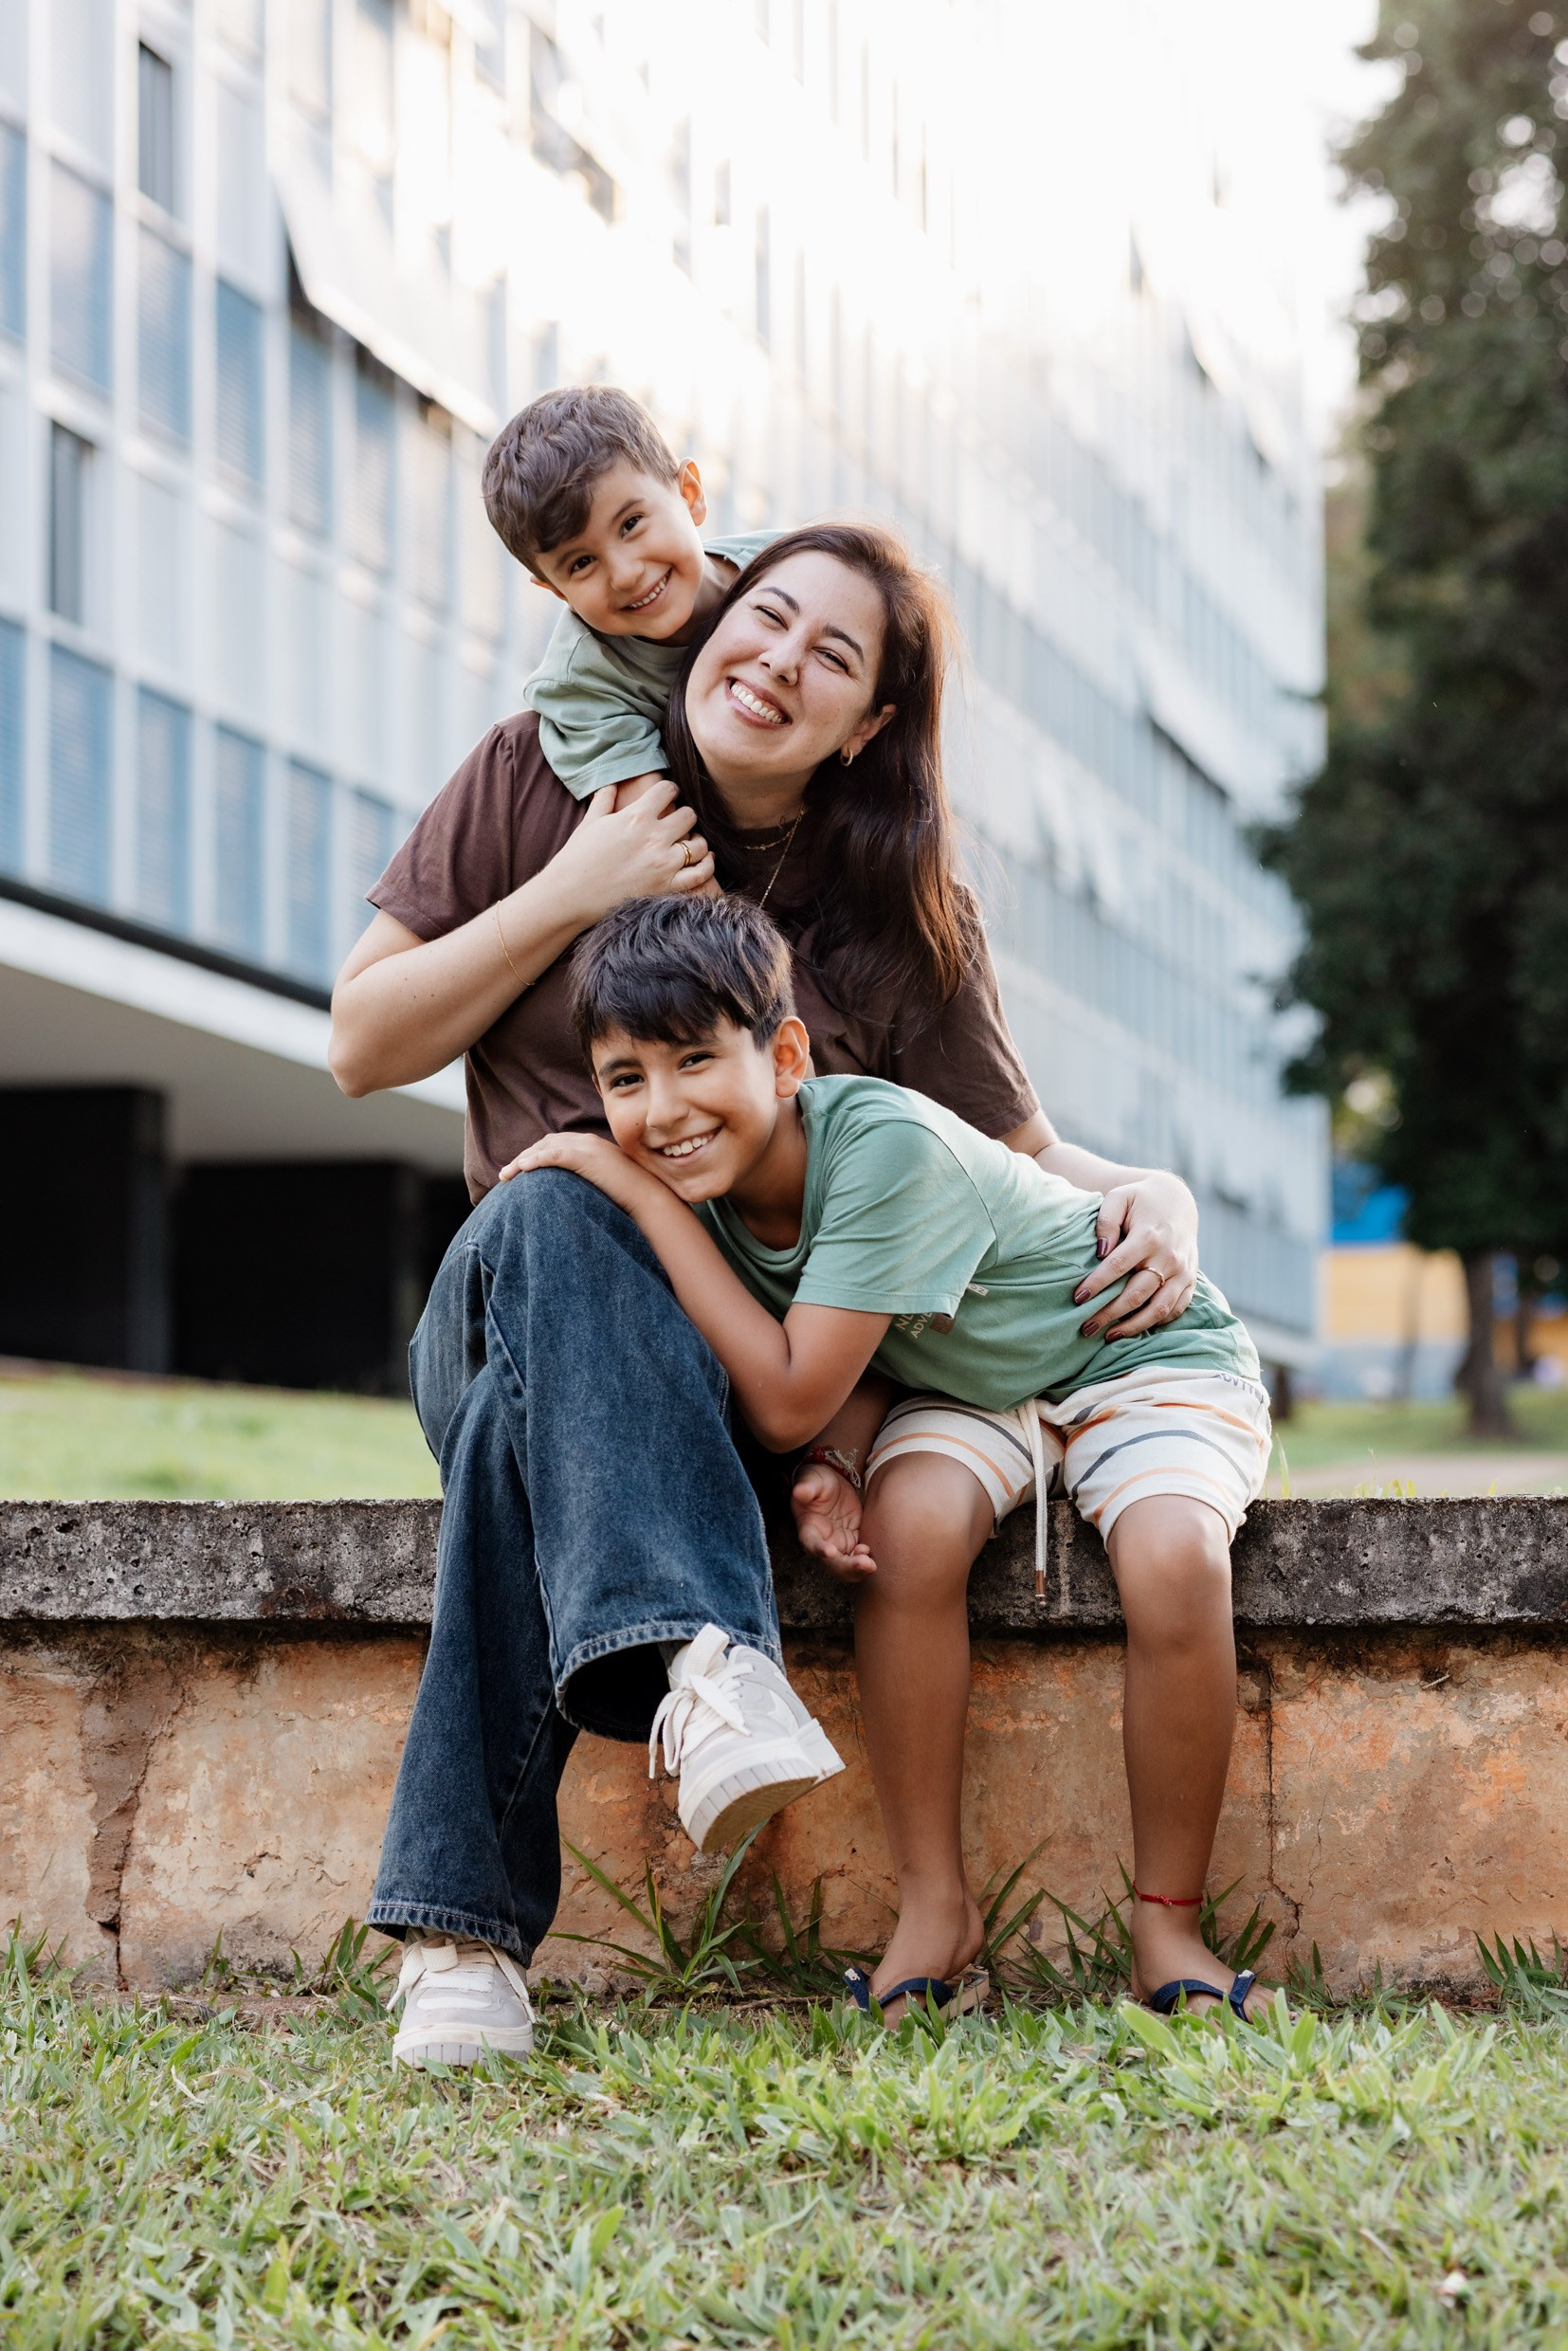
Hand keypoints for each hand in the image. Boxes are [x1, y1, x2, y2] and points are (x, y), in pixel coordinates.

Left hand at [499, 1129, 655, 1215]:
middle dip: (523, 1156)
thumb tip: (572, 1193)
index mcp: (591, 1145)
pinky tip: (522, 1170)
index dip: (534, 1154)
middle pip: (545, 1142)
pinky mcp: (585, 1157)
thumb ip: (588, 1179)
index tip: (520, 1169)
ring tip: (506, 1175)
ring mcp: (586, 1147)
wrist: (647, 1195)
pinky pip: (553, 1155)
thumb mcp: (605, 1182)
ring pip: (545, 1147)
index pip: (555, 1143)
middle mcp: (586, 1141)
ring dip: (522, 1160)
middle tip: (506, 1173)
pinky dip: (535, 1160)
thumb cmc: (629, 1194)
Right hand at [548, 781, 714, 927]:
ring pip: (699, 844)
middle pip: (689, 815)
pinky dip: (707, 865)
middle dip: (684, 816)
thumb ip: (604, 799)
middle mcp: (655, 837)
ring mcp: (664, 863)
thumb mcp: (590, 822)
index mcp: (636, 816)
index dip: (669, 790)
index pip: (668, 790)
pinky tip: (705, 859)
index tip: (667, 795)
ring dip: (696, 841)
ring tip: (689, 842)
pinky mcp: (667, 886)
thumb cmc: (577, 857)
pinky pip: (700, 874)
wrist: (571, 895)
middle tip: (677, 822)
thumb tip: (610, 783)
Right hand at [792, 1464, 876, 1582]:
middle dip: (846, 1567)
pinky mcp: (853, 1542)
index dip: (819, 1550)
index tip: (831, 1551)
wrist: (833, 1483)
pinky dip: (865, 1561)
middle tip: (863, 1563)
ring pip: (846, 1566)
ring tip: (870, 1563)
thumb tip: (800, 1491)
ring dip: (857, 1569)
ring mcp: (838, 1544)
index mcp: (809, 1529)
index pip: (811, 1544)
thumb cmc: (817, 1481)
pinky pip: (859, 1558)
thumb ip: (807, 1488)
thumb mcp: (811, 1480)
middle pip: (831, 1563)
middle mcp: (823, 1542)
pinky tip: (871, 1553)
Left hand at [1073, 1171, 1198, 1341]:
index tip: (1078, 1298)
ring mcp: (1183, 1272)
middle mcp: (1169, 1257)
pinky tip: (1135, 1328)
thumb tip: (1100, 1252)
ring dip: (1133, 1326)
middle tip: (1085, 1327)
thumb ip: (1106, 1221)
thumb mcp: (1119, 1198)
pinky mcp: (1190, 1281)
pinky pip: (1176, 1309)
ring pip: (1158, 1309)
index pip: (1118, 1266)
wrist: (1177, 1200)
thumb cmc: (1140, 1200)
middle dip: (1108, 1313)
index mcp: (1149, 1236)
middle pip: (1136, 1294)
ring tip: (1108, 1336)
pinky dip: (1157, 1322)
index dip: (1097, 1284)